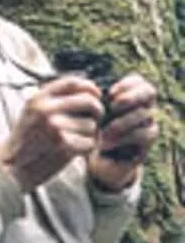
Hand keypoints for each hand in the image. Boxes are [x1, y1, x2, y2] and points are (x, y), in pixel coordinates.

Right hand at [0, 75, 103, 192]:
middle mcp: (46, 110)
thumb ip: (52, 99)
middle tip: (95, 119)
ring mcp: (54, 128)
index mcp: (38, 98)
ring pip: (91, 125)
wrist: (11, 166)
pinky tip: (77, 150)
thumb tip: (85, 90)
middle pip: (88, 101)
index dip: (90, 87)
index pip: (73, 82)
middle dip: (97, 110)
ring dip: (90, 134)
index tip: (95, 95)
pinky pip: (90, 143)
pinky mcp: (63, 146)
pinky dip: (87, 149)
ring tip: (77, 139)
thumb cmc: (24, 140)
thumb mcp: (31, 110)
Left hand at [88, 73, 158, 190]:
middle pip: (150, 92)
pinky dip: (124, 138)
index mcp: (131, 97)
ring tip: (104, 131)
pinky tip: (106, 142)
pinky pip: (144, 135)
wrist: (98, 160)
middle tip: (113, 107)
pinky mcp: (147, 144)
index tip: (110, 93)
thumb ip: (97, 100)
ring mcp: (148, 124)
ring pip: (145, 114)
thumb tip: (95, 89)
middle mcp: (144, 108)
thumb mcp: (92, 114)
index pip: (139, 81)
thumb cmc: (94, 131)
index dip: (127, 84)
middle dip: (131, 97)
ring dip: (122, 122)